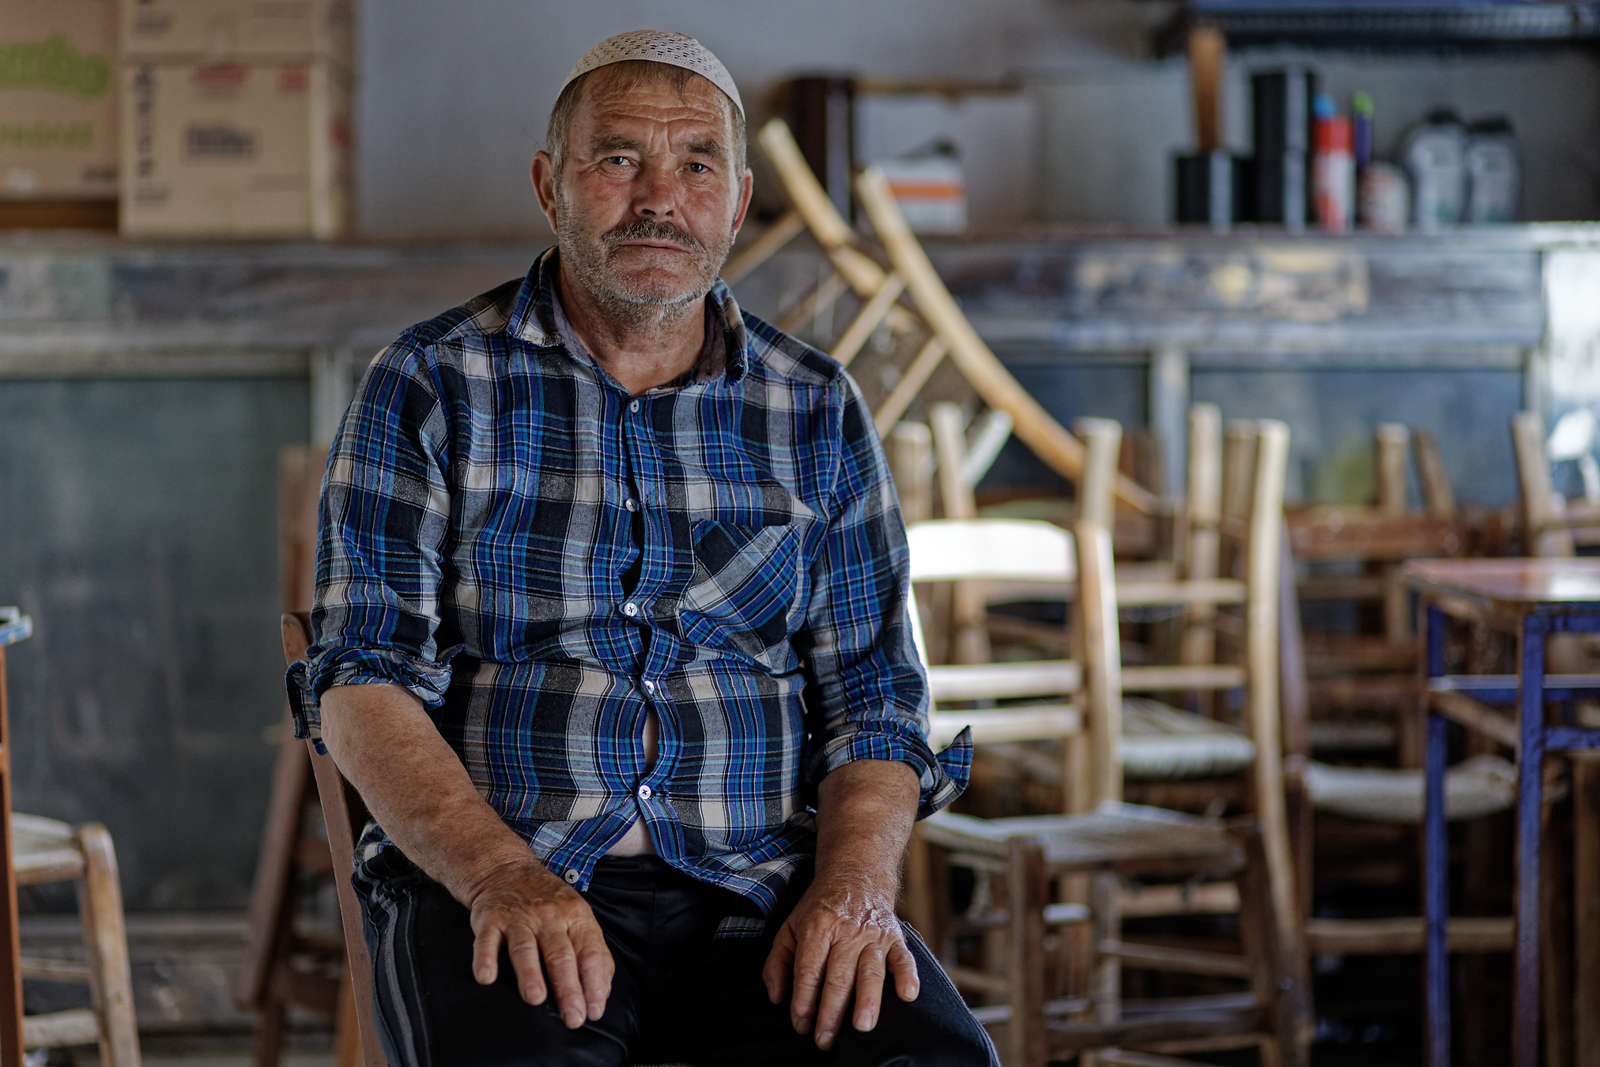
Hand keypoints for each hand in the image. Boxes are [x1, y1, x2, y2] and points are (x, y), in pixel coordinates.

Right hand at [465, 858, 614, 1028]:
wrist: (505, 869)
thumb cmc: (548, 901)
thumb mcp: (578, 916)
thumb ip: (594, 952)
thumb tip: (603, 990)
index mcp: (575, 916)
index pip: (589, 952)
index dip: (593, 982)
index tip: (594, 1010)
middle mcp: (549, 916)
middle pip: (560, 955)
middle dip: (568, 988)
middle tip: (573, 1017)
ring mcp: (518, 918)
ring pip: (525, 948)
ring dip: (530, 974)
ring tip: (536, 999)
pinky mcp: (490, 919)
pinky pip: (486, 941)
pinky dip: (485, 958)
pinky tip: (486, 977)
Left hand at [761, 871, 919, 1049]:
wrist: (855, 875)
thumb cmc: (819, 909)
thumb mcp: (789, 927)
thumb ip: (777, 962)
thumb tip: (776, 997)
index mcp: (817, 927)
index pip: (809, 969)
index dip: (803, 999)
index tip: (800, 1024)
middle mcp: (846, 930)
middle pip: (838, 975)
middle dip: (831, 1011)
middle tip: (825, 1039)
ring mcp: (872, 934)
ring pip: (870, 970)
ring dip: (867, 999)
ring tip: (862, 1026)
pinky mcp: (894, 936)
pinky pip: (903, 957)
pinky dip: (907, 975)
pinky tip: (908, 995)